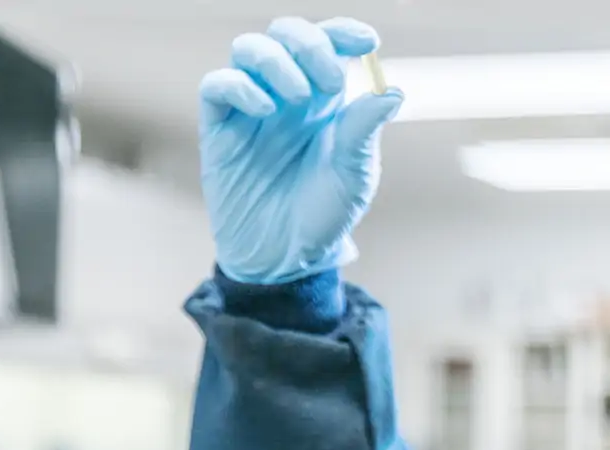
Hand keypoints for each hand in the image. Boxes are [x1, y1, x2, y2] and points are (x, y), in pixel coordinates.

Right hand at [199, 17, 403, 284]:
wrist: (286, 257)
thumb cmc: (324, 215)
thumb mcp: (355, 176)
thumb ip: (364, 131)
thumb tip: (392, 93)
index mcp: (325, 100)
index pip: (330, 45)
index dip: (344, 32)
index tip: (367, 42)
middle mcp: (287, 95)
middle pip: (286, 34)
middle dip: (309, 43)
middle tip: (330, 80)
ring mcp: (251, 108)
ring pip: (249, 48)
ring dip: (277, 61)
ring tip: (298, 98)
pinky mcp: (220, 128)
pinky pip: (217, 84)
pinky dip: (241, 86)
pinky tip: (265, 110)